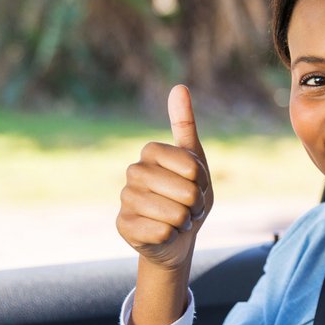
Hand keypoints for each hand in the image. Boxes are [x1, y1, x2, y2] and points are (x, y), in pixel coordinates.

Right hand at [116, 85, 213, 272]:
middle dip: (195, 204)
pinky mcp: (122, 225)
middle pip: (186, 191)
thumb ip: (185, 125)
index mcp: (150, 152)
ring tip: (176, 219)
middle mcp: (133, 172)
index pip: (193, 166)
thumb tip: (178, 86)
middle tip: (187, 207)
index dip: (202, 182)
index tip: (196, 185)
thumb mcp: (195, 162)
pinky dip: (171, 236)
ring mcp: (125, 199)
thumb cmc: (187, 197)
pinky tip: (163, 234)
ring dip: (184, 221)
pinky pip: (162, 232)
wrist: (176, 238)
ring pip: (174, 213)